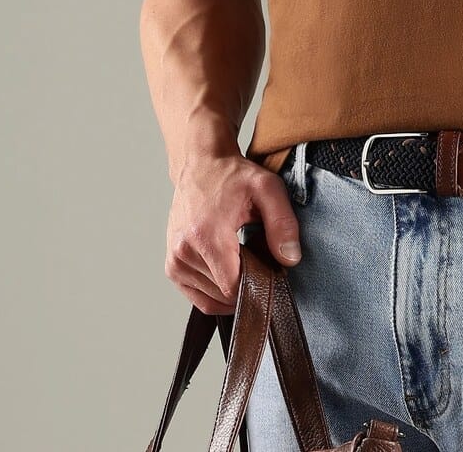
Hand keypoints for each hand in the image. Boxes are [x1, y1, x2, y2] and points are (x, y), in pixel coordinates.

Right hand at [165, 151, 302, 314]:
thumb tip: (290, 259)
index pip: (232, 286)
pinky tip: (229, 268)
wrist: (201, 164)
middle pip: (222, 294)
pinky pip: (197, 297)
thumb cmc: (233, 175)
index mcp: (205, 234)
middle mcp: (183, 251)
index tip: (269, 266)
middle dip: (246, 284)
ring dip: (230, 288)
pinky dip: (216, 291)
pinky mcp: (171, 266)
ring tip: (242, 258)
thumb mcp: (268, 188)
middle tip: (259, 257)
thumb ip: (283, 223)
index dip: (256, 283)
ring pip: (210, 299)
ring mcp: (174, 261)